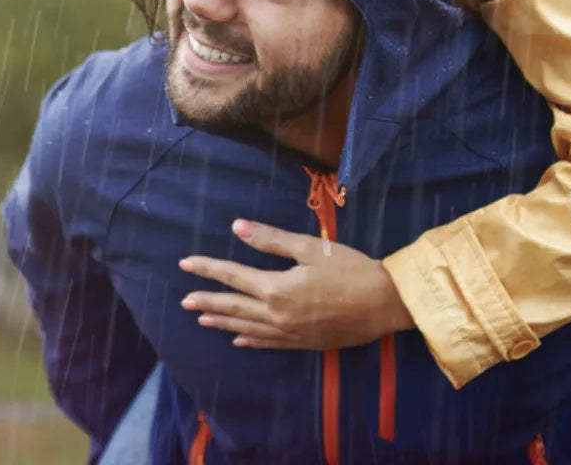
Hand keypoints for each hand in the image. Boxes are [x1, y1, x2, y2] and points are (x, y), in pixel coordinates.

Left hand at [178, 219, 413, 349]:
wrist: (385, 304)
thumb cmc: (350, 270)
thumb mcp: (310, 248)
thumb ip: (271, 239)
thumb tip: (237, 227)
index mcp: (277, 288)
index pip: (233, 275)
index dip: (208, 268)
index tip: (186, 264)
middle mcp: (278, 315)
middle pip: (235, 306)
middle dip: (208, 300)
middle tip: (185, 301)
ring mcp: (290, 333)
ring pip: (247, 327)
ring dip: (223, 321)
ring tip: (202, 318)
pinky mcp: (304, 343)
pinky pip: (268, 343)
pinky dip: (250, 340)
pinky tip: (238, 339)